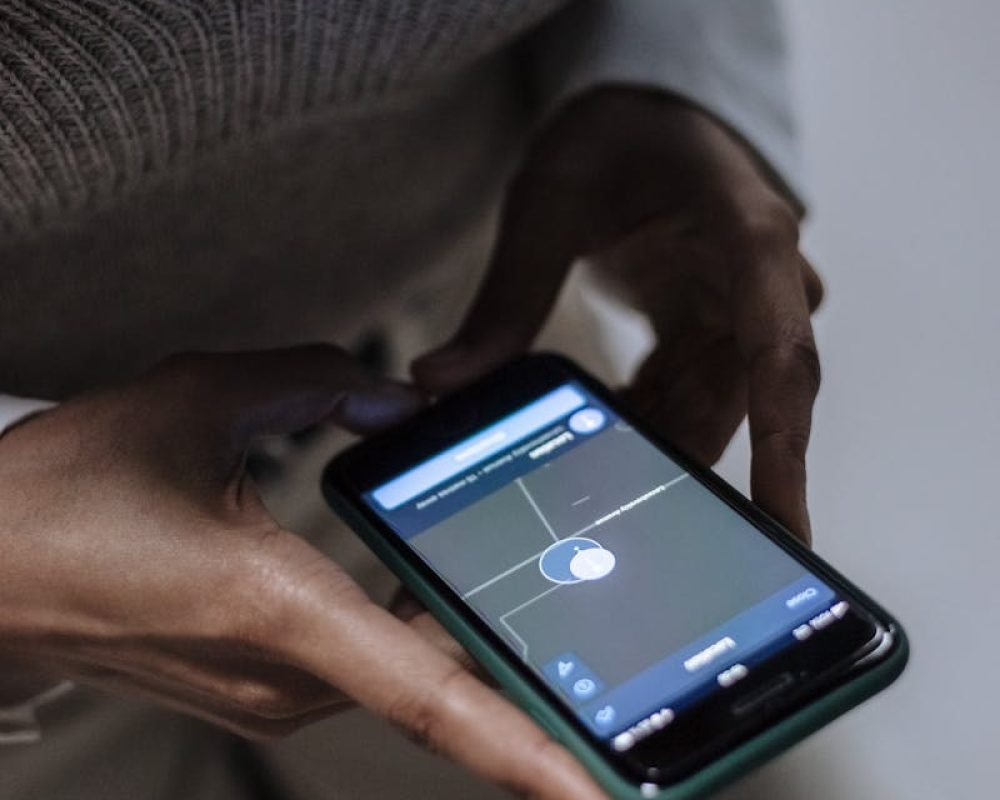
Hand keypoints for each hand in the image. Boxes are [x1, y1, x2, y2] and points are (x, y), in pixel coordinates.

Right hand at [0, 346, 603, 798]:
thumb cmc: (60, 499)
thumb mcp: (195, 399)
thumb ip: (315, 382)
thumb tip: (394, 398)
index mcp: (280, 609)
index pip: (433, 697)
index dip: (529, 753)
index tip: (601, 792)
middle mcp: (282, 674)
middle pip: (439, 681)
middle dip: (527, 676)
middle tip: (614, 677)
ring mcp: (266, 691)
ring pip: (402, 667)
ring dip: (469, 644)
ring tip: (549, 617)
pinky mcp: (254, 685)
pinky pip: (362, 661)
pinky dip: (414, 634)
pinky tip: (445, 593)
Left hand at [414, 88, 822, 541]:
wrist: (647, 123)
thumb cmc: (614, 140)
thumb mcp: (546, 207)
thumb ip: (503, 300)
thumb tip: (438, 384)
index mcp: (749, 238)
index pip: (779, 351)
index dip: (783, 446)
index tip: (778, 524)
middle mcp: (768, 289)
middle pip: (741, 409)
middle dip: (679, 475)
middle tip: (609, 539)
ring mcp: (747, 320)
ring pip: (708, 418)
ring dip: (646, 455)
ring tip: (574, 491)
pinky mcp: (718, 341)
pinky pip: (686, 406)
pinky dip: (638, 429)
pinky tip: (590, 444)